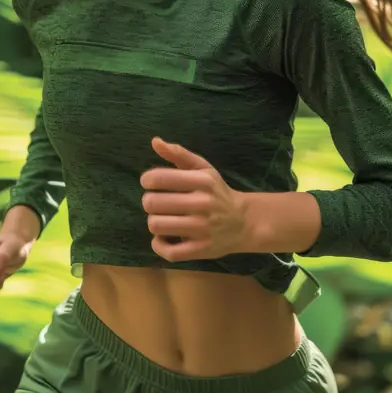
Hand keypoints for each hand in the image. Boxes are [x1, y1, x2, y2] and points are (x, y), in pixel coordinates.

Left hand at [140, 137, 248, 261]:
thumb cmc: (218, 192)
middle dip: (149, 202)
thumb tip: (155, 141)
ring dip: (154, 222)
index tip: (151, 183)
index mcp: (201, 181)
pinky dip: (159, 245)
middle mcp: (202, 204)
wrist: (244, 222)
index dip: (147, 180)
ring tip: (163, 219)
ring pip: (156, 225)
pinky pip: (168, 251)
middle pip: (152, 203)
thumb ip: (179, 154)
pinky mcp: (200, 250)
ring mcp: (201, 229)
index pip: (158, 178)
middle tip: (157, 203)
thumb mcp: (203, 169)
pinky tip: (164, 237)